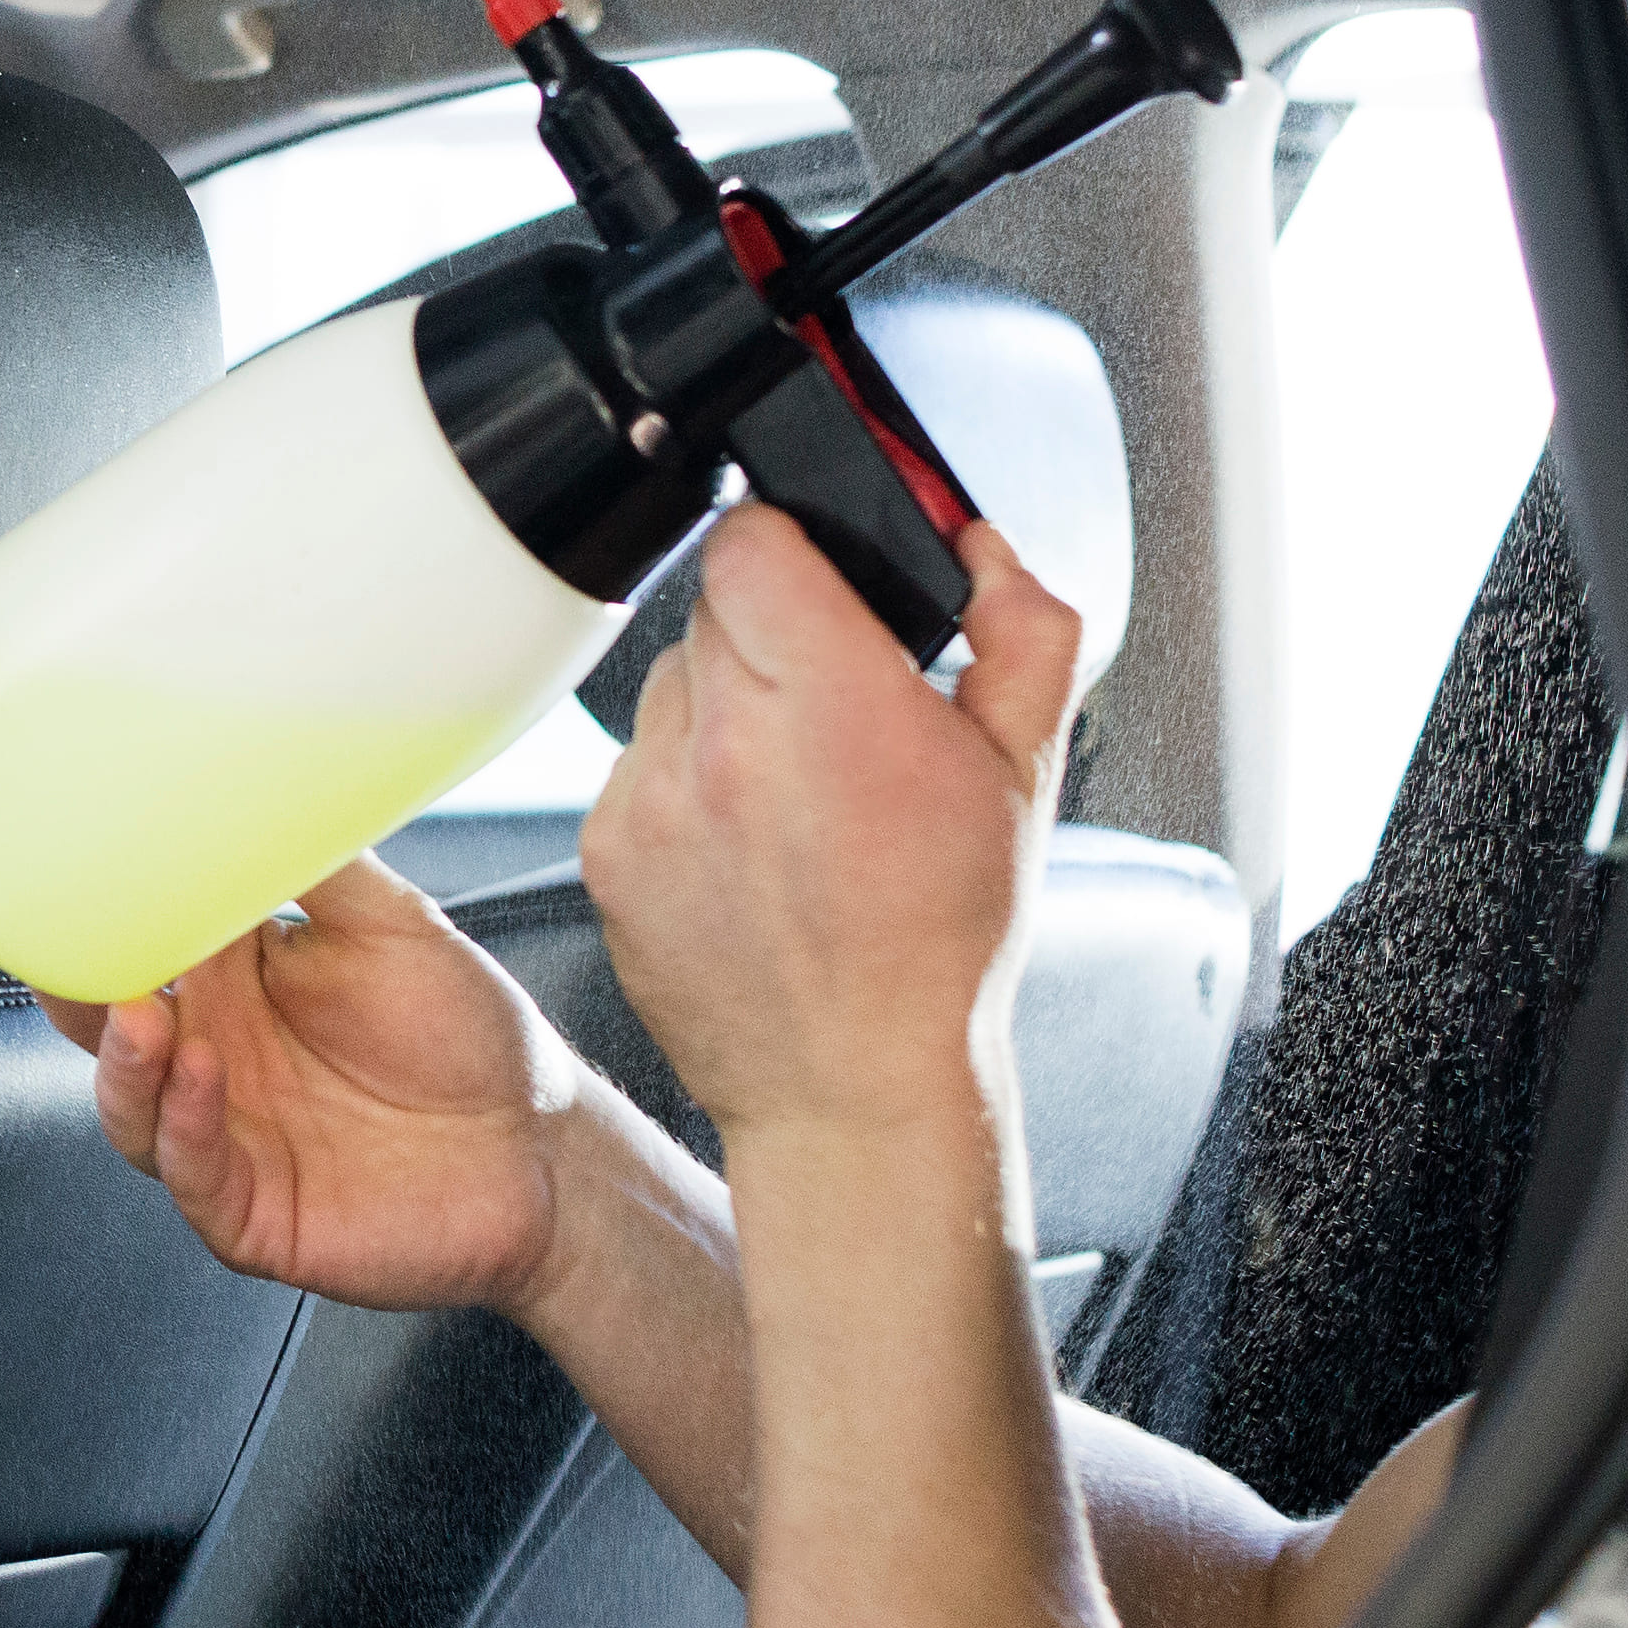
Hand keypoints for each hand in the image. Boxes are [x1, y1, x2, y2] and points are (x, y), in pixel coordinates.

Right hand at [45, 855, 601, 1315]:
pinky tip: (200, 1076)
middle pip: (107, 1027)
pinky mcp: (251, 1211)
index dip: (106, 912)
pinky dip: (183, 1127)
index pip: (142, 941)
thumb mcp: (394, 925)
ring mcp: (226, 1136)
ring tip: (140, 1015)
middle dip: (79, 992)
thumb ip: (320, 865)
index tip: (87, 869)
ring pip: (131, 1106)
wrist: (543, 1147)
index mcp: (236, 983)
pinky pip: (191, 1175)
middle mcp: (217, 1057)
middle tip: (77, 950)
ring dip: (124, 1063)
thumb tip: (263, 783)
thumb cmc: (470, 1037)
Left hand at [579, 511, 1086, 1150]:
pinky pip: (636, 764)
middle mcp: (728, 743)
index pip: (754, 539)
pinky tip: (743, 844)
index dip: (796, 548)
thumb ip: (1022, 634)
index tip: (825, 585)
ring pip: (671, 683)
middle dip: (776, 634)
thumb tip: (983, 551)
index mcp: (837, 705)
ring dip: (723, 709)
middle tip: (831, 709)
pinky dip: (681, 783)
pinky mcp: (605, 849)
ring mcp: (652, 799)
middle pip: (716, 604)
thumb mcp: (1022, 778)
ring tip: (790, 792)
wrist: (854, 1089)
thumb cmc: (940, 949)